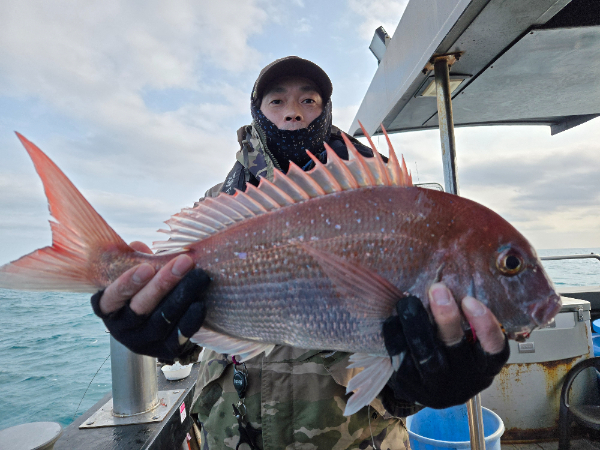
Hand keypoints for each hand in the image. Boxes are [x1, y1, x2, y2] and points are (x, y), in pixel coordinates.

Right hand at [91, 242, 210, 363]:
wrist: (159, 322)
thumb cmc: (144, 288)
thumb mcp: (135, 274)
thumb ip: (135, 260)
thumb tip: (138, 245)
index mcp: (108, 307)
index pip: (112, 297)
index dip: (128, 284)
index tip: (147, 268)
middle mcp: (122, 329)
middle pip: (141, 308)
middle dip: (163, 283)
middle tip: (185, 262)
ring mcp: (143, 342)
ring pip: (161, 321)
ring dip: (182, 296)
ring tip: (200, 276)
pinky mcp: (165, 351)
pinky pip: (178, 336)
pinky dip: (190, 320)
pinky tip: (200, 303)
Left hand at [382, 282, 508, 408]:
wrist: (429, 387)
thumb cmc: (453, 353)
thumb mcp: (470, 343)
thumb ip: (466, 317)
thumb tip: (448, 276)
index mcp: (483, 365)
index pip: (493, 348)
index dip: (485, 326)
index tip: (470, 300)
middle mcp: (463, 376)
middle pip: (455, 346)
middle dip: (446, 316)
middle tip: (437, 288)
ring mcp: (435, 383)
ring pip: (426, 354)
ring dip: (416, 324)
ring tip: (408, 301)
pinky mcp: (410, 383)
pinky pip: (401, 356)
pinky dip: (395, 333)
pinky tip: (393, 317)